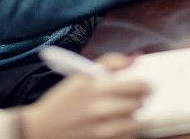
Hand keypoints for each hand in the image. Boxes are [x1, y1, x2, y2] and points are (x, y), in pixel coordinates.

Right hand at [21, 54, 149, 138]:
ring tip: (130, 113)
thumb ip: (110, 63)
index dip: (145, 85)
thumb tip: (135, 59)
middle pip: (136, 104)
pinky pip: (126, 138)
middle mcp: (99, 109)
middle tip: (139, 99)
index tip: (147, 85)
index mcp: (95, 87)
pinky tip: (121, 126)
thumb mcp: (82, 75)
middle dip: (140, 101)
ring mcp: (100, 131)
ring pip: (134, 124)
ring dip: (136, 118)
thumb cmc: (63, 100)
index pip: (134, 86)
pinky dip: (127, 132)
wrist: (41, 129)